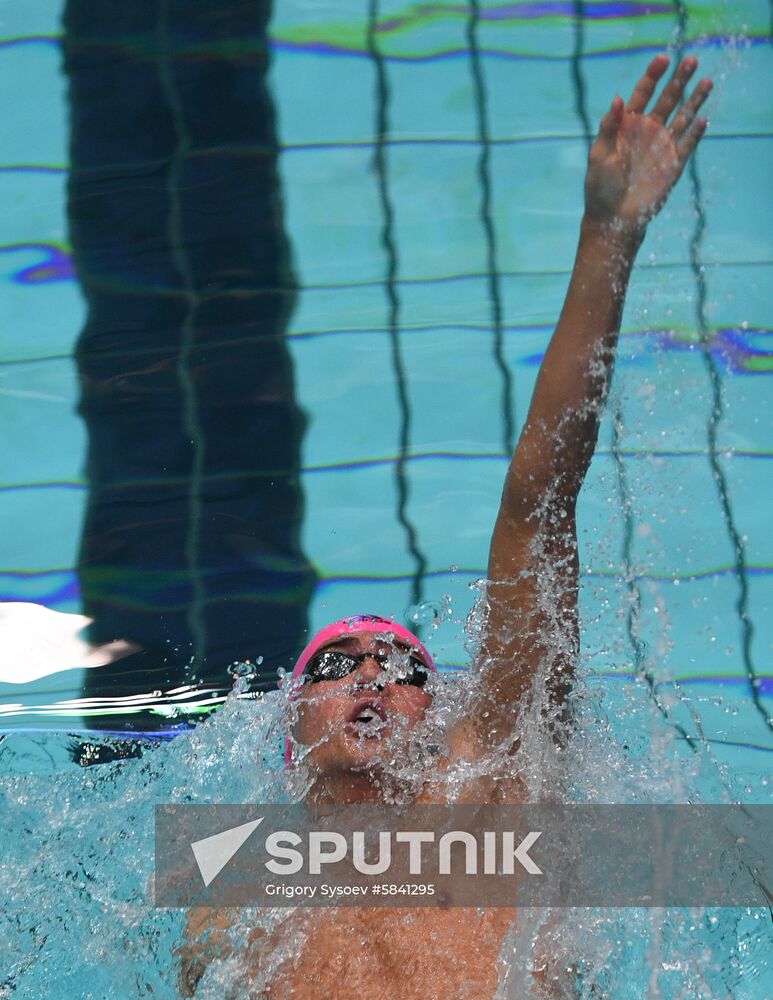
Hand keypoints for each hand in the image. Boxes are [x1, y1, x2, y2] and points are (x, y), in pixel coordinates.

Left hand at [584, 54, 711, 233]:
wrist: (612, 218)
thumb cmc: (599, 187)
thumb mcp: (599, 155)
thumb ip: (608, 128)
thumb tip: (617, 100)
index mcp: (627, 126)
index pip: (642, 93)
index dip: (652, 75)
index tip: (663, 58)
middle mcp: (647, 131)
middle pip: (667, 99)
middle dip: (679, 79)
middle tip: (691, 59)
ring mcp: (662, 146)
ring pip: (682, 117)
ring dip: (694, 99)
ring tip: (706, 81)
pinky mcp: (673, 164)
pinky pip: (688, 144)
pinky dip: (696, 132)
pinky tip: (703, 119)